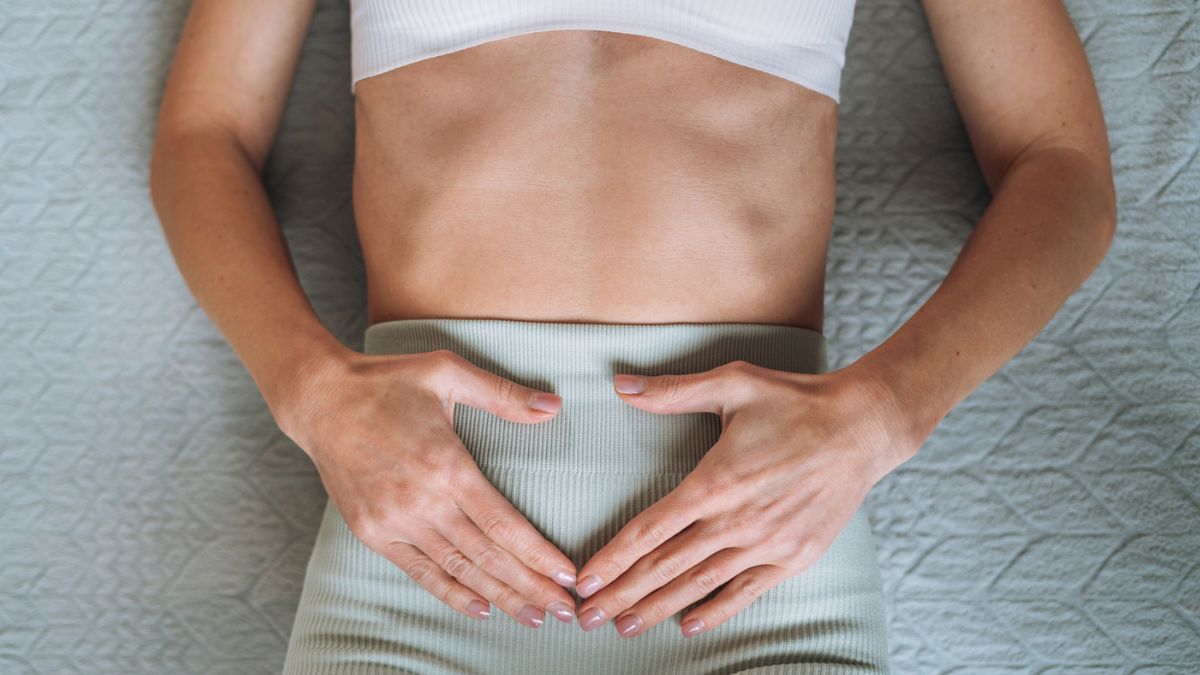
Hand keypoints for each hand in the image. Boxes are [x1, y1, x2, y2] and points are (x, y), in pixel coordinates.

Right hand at [275, 348, 579, 627]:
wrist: (320, 399)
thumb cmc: (387, 381)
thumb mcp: (447, 371)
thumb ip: (502, 394)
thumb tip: (554, 405)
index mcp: (447, 465)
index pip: (503, 524)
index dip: (538, 554)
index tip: (567, 574)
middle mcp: (422, 501)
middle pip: (486, 556)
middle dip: (530, 586)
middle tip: (565, 610)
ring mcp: (394, 521)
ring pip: (457, 569)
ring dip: (499, 597)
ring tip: (533, 616)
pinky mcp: (371, 531)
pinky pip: (418, 571)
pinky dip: (450, 593)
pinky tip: (480, 608)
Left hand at [572, 359, 918, 637]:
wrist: (862, 427)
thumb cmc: (795, 400)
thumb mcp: (733, 383)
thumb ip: (674, 391)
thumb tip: (622, 385)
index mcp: (715, 482)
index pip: (650, 529)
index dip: (613, 558)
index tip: (584, 581)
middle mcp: (736, 520)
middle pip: (665, 566)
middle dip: (622, 595)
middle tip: (585, 619)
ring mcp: (766, 544)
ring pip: (699, 584)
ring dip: (658, 608)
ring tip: (624, 628)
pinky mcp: (793, 557)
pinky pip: (746, 591)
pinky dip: (716, 611)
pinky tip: (688, 626)